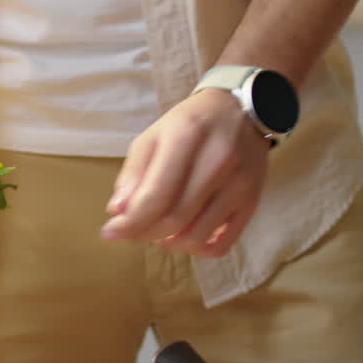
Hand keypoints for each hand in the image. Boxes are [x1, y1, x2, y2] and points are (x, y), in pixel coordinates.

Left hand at [101, 89, 269, 255]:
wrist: (240, 112)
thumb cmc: (189, 125)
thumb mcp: (154, 136)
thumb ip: (134, 172)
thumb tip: (118, 212)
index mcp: (186, 137)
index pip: (155, 195)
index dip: (130, 221)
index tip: (110, 231)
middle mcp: (217, 161)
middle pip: (175, 219)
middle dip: (144, 233)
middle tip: (130, 233)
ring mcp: (239, 184)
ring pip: (197, 236)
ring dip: (168, 244)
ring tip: (155, 234)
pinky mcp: (252, 201)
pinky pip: (223, 244)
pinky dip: (198, 250)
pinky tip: (184, 238)